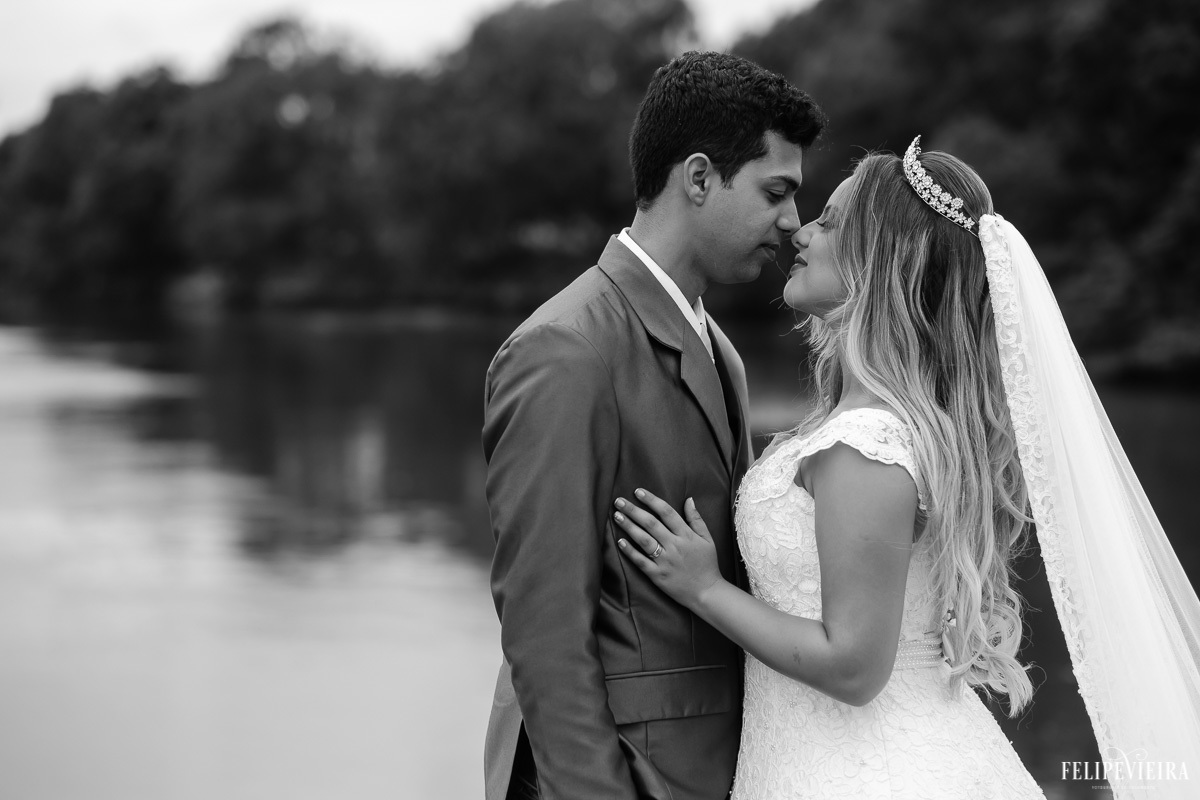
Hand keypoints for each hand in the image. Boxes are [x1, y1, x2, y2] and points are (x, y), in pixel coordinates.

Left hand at [614, 489, 724, 609]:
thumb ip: (696, 519)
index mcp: (686, 535)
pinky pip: (641, 561)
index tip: (638, 491)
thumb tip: (689, 499)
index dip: (651, 500)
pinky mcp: (658, 575)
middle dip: (633, 510)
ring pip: (644, 540)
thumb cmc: (707, 564)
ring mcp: (665, 561)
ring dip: (629, 527)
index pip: (666, 512)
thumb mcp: (707, 539)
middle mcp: (674, 546)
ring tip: (617, 516)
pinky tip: (620, 541)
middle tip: (619, 501)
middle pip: (651, 524)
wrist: (707, 593)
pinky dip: (630, 551)